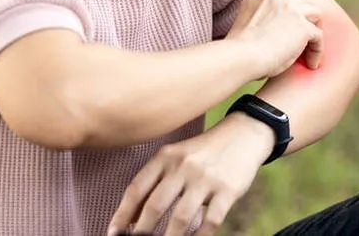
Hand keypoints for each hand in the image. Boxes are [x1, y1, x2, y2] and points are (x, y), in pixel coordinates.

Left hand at [108, 113, 271, 235]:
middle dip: (142, 232)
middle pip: (155, 205)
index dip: (122, 214)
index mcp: (167, 156)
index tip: (114, 233)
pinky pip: (210, 221)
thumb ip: (156, 179)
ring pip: (181, 217)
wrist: (244, 133)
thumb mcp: (177, 155)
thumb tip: (131, 217)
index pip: (137, 188)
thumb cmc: (204, 151)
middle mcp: (184, 166)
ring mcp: (206, 178)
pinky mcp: (227, 190)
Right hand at [226, 0, 322, 78]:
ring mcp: (292, 10)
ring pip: (314, 15)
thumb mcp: (246, 30)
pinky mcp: (303, 27)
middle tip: (302, 41)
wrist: (241, 58)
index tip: (286, 35)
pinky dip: (317, 51)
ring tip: (310, 51)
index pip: (281, 3)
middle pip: (299, 5)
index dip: (286, 19)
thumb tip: (274, 41)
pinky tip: (311, 64)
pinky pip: (318, 36)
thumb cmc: (238, 54)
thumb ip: (260, 27)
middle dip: (303, 21)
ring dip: (313, 32)